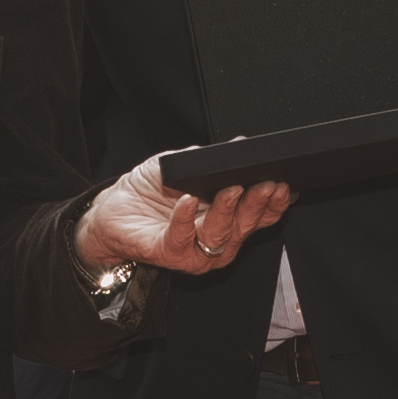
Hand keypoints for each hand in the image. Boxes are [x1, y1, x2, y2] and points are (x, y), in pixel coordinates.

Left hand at [76, 160, 291, 278]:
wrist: (113, 210)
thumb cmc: (151, 190)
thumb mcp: (185, 166)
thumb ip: (212, 159)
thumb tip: (239, 144)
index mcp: (229, 220)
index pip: (262, 215)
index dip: (275, 202)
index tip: (284, 184)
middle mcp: (218, 240)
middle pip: (247, 225)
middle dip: (258, 205)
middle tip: (264, 184)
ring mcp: (195, 252)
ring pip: (221, 235)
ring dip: (227, 211)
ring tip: (229, 189)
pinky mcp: (169, 254)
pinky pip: (181, 239)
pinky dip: (185, 219)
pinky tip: (188, 200)